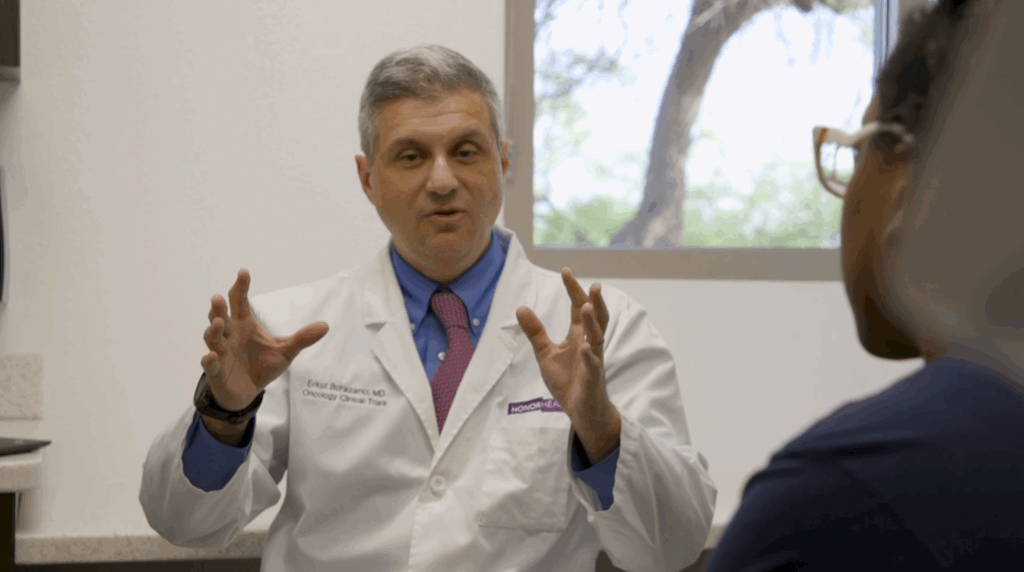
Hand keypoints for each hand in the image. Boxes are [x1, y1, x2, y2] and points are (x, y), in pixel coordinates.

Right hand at [201, 269, 328, 410]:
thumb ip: (302, 338)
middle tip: (218, 297)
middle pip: (221, 317)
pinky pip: (210, 365)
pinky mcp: (217, 372)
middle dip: (218, 308)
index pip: (239, 302)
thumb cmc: (262, 365)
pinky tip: (212, 356)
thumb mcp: (286, 351)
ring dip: (214, 330)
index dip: (240, 287)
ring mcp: (221, 352)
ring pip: (212, 337)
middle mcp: (230, 335)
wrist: (248, 392)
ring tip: (219, 323)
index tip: (243, 272)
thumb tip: (326, 326)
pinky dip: (210, 360)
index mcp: (244, 325)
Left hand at [516, 268, 619, 462]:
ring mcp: (593, 361)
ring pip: (598, 338)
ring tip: (587, 307)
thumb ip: (535, 331)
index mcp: (578, 335)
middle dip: (595, 301)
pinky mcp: (593, 379)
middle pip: (597, 318)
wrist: (580, 410)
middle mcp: (589, 344)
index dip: (573, 290)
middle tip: (593, 285)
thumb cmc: (567, 380)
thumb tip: (521, 307)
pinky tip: (586, 347)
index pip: (577, 308)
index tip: (565, 271)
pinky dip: (590, 356)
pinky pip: (594, 366)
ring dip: (594, 323)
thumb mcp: (545, 353)